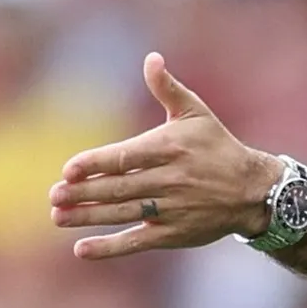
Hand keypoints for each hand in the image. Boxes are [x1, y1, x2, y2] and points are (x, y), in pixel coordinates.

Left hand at [49, 53, 277, 259]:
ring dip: (89, 217)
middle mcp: (171, 180)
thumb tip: (151, 58)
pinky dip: (110, 247)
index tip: (69, 170)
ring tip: (59, 216)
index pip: (127, 158)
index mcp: (171, 148)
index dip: (96, 164)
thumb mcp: (197, 114)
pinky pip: (138, 241)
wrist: (253, 190)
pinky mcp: (175, 234)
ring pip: (124, 214)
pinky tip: (81, 249)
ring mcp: (173, 209)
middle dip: (84, 193)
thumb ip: (168, 89)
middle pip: (120, 188)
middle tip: (54, 196)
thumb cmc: (218, 147)